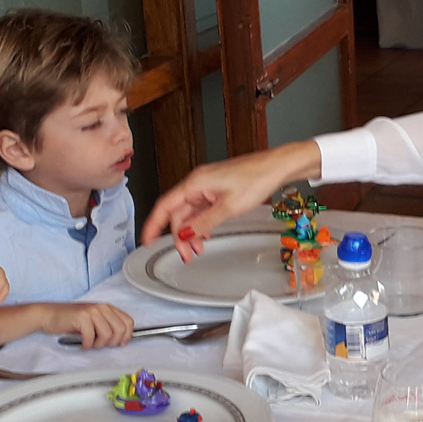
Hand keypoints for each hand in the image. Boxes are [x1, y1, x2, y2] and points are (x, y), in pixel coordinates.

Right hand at [43, 301, 134, 348]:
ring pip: (107, 334)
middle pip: (120, 329)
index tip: (119, 344)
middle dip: (112, 342)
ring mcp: (92, 311)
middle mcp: (102, 307)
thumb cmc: (71, 321)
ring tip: (90, 343)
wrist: (49, 315)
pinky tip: (82, 344)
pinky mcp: (82, 317)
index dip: (126, 336)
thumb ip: (108, 326)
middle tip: (100, 344)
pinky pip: (91, 337)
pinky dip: (87, 344)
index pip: (128, 322)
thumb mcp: (94, 321)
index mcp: (107, 308)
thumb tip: (122, 339)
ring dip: (98, 344)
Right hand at [141, 141, 321, 260]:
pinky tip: (206, 235)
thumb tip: (184, 234)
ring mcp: (207, 186)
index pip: (165, 206)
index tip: (146, 240)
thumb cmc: (256, 179)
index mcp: (195, 183)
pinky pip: (201, 209)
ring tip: (198, 250)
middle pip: (177, 213)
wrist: (276, 167)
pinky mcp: (216, 189)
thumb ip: (204, 223)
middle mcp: (197, 183)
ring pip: (190, 213)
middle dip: (179, 236)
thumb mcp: (229, 207)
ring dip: (191, 232)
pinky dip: (201, 224)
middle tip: (186, 255)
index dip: (153, 225)